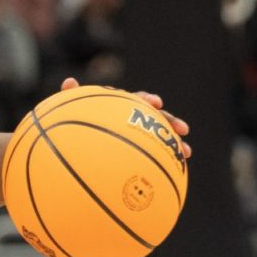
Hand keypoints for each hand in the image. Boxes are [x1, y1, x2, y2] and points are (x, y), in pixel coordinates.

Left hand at [59, 80, 191, 160]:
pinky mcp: (137, 154)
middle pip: (156, 118)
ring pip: (160, 140)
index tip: (156, 103)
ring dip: (175, 145)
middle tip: (184, 129)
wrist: (75, 146)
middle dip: (170, 122)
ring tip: (187, 153)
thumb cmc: (72, 127)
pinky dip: (164, 165)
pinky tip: (175, 175)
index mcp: (120, 108)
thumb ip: (71, 99)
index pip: (137, 99)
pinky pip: (152, 159)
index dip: (147, 100)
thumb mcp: (69, 114)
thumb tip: (69, 81)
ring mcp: (136, 137)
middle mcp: (132, 120)